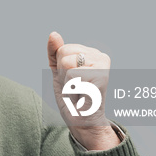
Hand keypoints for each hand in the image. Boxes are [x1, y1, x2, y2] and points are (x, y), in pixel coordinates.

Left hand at [47, 31, 118, 149]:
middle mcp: (99, 56)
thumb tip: (53, 34)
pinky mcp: (102, 76)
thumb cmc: (72, 97)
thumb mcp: (59, 72)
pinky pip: (73, 75)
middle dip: (63, 73)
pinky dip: (72, 88)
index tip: (71, 80)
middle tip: (75, 87)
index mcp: (91, 53)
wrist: (82, 121)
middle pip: (64, 53)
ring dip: (67, 82)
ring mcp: (102, 65)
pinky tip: (83, 94)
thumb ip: (55, 52)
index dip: (60, 68)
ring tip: (78, 90)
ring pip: (67, 63)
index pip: (62, 49)